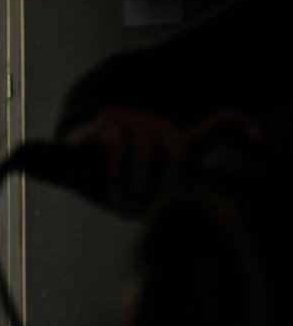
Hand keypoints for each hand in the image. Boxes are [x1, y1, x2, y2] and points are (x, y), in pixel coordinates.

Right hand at [64, 108, 260, 212]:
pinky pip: (118, 145)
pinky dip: (114, 172)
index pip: (215, 126)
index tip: (259, 136)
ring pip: (146, 152)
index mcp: (172, 143)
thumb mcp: (142, 198)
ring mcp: (134, 119)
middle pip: (178, 150)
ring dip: (135, 183)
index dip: (238, 126)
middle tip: (148, 206)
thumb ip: (163, 199)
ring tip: (122, 199)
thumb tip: (187, 206)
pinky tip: (108, 186)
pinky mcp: (109, 120)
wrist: (68, 167)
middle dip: (166, 183)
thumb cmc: (113, 184)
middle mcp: (157, 126)